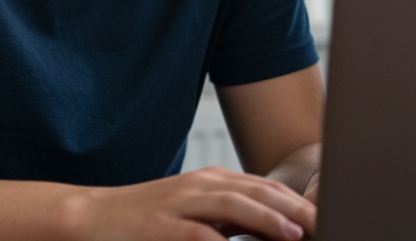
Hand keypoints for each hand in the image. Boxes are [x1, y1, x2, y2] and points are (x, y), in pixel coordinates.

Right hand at [89, 166, 314, 240]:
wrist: (89, 217)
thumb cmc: (146, 220)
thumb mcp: (194, 213)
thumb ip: (230, 219)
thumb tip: (276, 231)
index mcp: (212, 182)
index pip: (265, 188)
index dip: (298, 202)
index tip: (326, 217)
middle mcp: (200, 186)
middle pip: (257, 191)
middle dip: (295, 208)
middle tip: (325, 224)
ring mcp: (179, 203)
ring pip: (233, 204)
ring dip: (268, 218)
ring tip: (297, 233)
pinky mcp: (160, 225)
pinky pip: (196, 233)